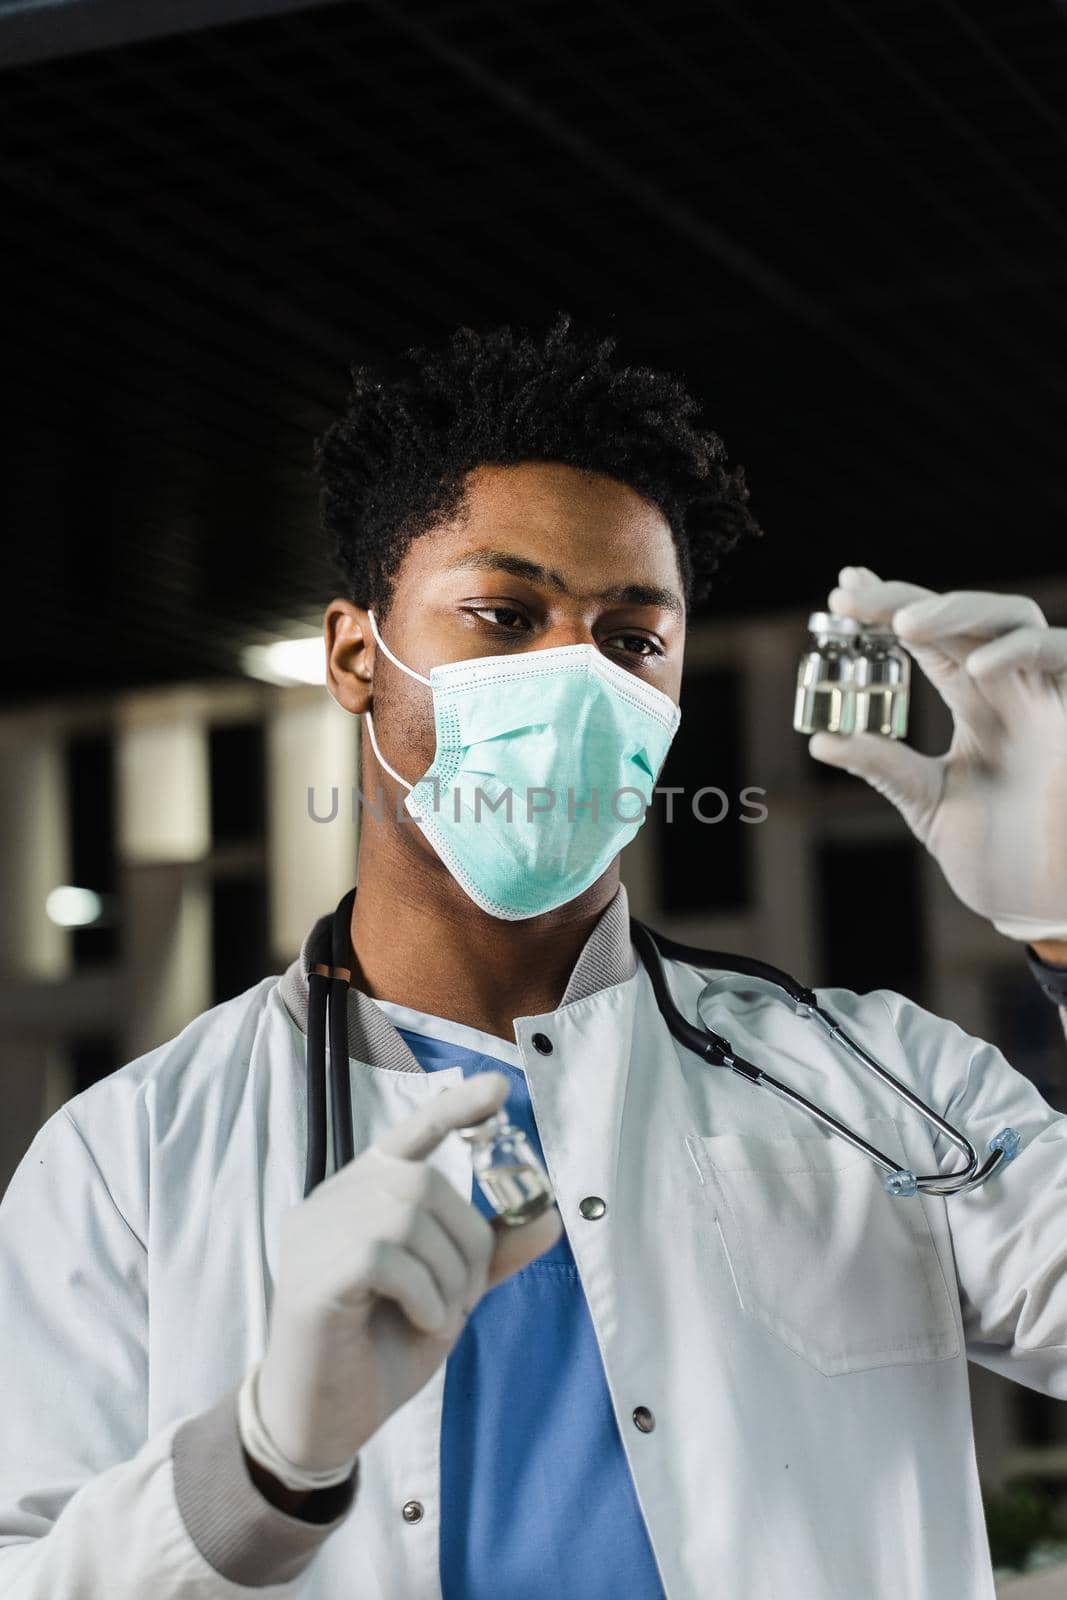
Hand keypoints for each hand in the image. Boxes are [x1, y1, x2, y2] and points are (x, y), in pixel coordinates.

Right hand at [252, 1071, 561, 1474]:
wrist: (321, 1423)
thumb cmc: (379, 1349)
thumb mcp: (448, 1294)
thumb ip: (490, 1253)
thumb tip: (549, 1215)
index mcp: (364, 1196)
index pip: (409, 1133)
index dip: (454, 1108)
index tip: (500, 1092)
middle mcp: (333, 1202)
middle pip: (423, 1181)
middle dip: (466, 1240)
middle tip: (464, 1298)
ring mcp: (315, 1236)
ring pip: (408, 1215)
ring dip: (447, 1273)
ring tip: (439, 1315)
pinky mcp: (311, 1277)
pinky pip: (386, 1257)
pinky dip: (423, 1293)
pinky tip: (421, 1322)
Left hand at [807, 566, 1066, 944]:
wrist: (1037, 904)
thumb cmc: (994, 855)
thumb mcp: (925, 802)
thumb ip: (882, 764)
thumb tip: (820, 739)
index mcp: (974, 702)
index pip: (930, 639)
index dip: (890, 606)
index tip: (842, 592)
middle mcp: (1010, 689)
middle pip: (964, 616)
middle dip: (908, 600)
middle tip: (854, 600)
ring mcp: (1046, 698)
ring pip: (1014, 618)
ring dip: (959, 611)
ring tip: (905, 625)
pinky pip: (1061, 656)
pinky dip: (1024, 651)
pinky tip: (979, 666)